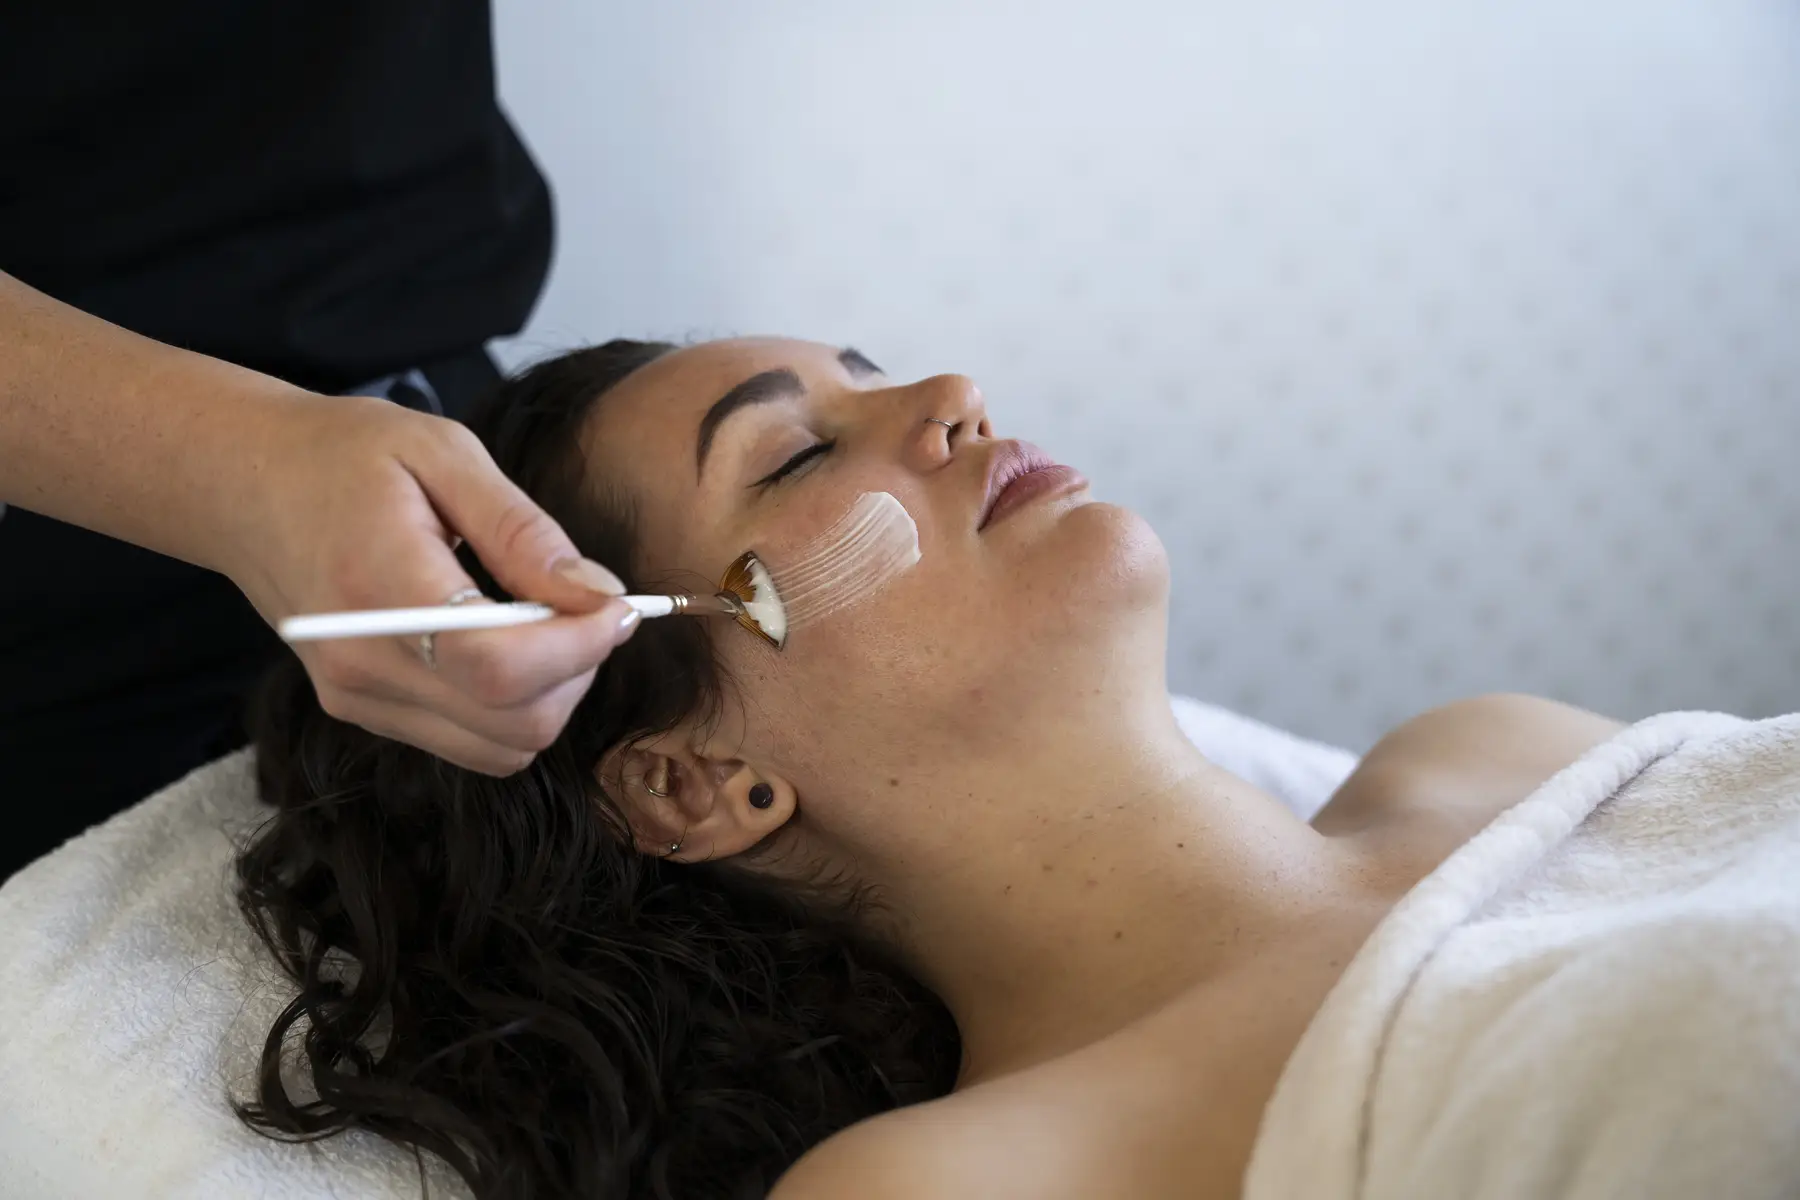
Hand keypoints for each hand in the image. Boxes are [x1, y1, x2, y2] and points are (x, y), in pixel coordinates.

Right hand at [223, 393, 638, 773]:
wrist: (244, 484)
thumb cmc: (344, 454)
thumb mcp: (444, 455)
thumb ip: (525, 532)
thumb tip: (599, 595)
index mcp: (378, 586)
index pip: (499, 667)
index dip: (580, 647)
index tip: (618, 605)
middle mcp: (360, 662)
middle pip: (513, 723)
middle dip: (577, 670)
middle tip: (587, 606)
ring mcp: (356, 698)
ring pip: (502, 748)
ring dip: (551, 694)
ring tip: (544, 621)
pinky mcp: (363, 711)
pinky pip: (472, 743)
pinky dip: (513, 705)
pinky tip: (506, 640)